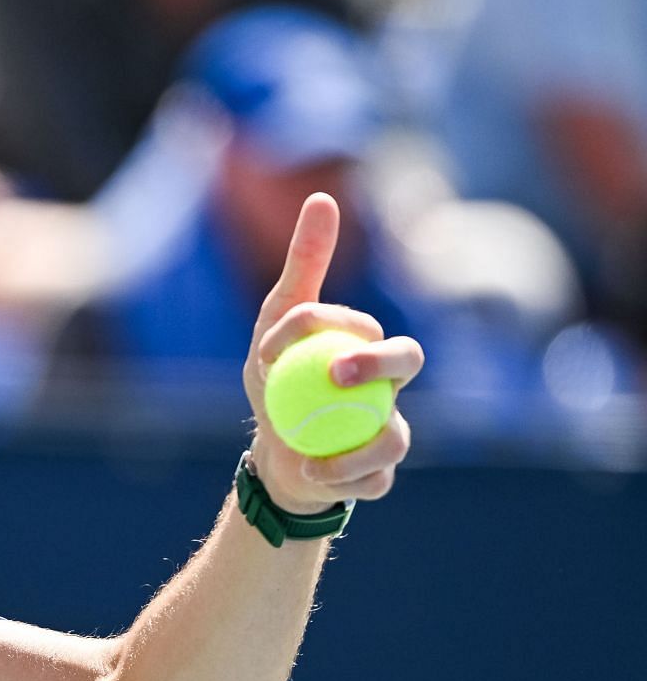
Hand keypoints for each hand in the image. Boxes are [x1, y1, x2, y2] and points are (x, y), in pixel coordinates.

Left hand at [242, 193, 423, 512]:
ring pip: (396, 437)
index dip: (329, 324)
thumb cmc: (279, 380)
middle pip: (407, 363)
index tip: (274, 340)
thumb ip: (303, 266)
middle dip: (378, 362)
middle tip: (333, 373)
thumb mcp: (277, 324)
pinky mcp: (374, 476)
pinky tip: (311, 471)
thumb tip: (324, 198)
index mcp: (370, 348)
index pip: (364, 327)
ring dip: (357, 446)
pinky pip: (374, 482)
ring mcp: (386, 432)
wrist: (273, 451)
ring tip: (311, 450)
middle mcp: (389, 388)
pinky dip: (343, 479)